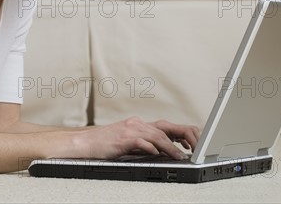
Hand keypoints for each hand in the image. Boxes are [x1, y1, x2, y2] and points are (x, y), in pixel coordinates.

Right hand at [71, 117, 200, 159]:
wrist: (84, 143)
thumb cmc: (104, 144)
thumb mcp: (128, 142)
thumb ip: (144, 144)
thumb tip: (162, 152)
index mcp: (139, 124)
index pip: (166, 126)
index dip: (182, 132)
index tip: (193, 142)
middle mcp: (137, 124)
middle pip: (165, 127)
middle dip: (183, 135)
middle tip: (195, 147)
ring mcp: (129, 130)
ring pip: (156, 135)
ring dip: (171, 146)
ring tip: (181, 156)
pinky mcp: (122, 139)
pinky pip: (140, 141)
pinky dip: (151, 147)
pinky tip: (158, 154)